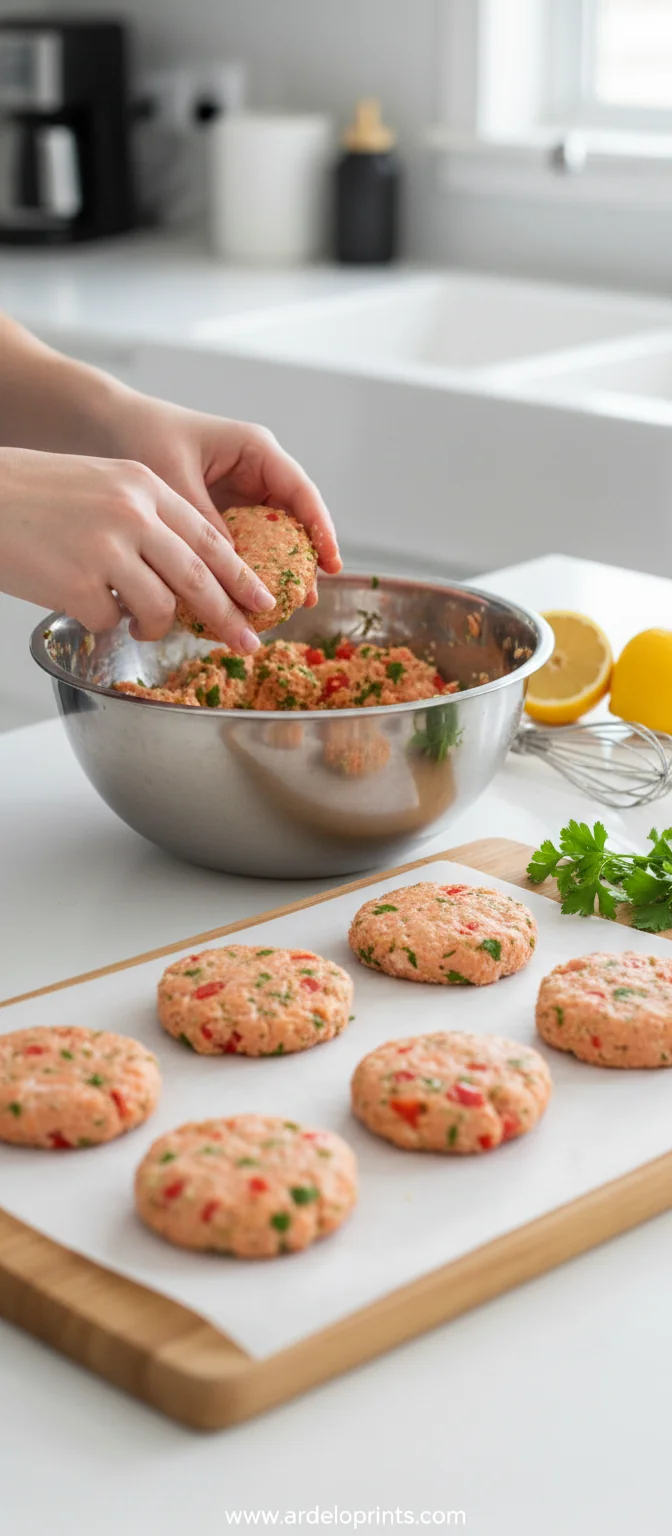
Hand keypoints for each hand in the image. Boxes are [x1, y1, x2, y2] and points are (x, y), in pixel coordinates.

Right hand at [0, 446, 276, 648]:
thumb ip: (146, 519)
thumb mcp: (101, 484)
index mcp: (143, 485)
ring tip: (140, 625)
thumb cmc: (32, 492)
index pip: (209, 538)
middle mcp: (132, 514)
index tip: (262, 602)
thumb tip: (187, 573)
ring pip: (160, 608)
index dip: (240, 576)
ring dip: (155, 627)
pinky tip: (83, 604)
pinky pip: (110, 621)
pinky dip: (103, 622)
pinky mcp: (78, 584)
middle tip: (246, 642)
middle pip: (199, 578)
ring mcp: (106, 549)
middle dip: (227, 616)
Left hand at [101, 392, 341, 607]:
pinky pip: (242, 544)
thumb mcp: (174, 477)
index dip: (321, 529)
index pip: (300, 491)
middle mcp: (254, 472)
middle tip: (306, 599)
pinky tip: (242, 597)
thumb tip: (231, 567)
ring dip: (276, 570)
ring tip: (282, 608)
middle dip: (302, 559)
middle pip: (293, 520)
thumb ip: (204, 521)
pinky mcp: (220, 513)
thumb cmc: (141, 435)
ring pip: (271, 536)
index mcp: (254, 450)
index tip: (331, 564)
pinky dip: (244, 569)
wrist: (104, 427)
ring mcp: (239, 494)